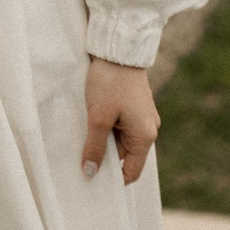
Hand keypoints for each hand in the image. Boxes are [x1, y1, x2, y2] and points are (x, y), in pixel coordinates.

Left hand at [82, 58, 159, 184]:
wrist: (118, 50)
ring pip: (120, 140)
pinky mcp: (134, 106)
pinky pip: (120, 125)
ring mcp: (142, 117)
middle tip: (81, 155)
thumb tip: (91, 174)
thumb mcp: (98, 117)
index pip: (131, 172)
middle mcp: (148, 129)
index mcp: (145, 137)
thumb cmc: (110, 83)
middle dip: (105, 156)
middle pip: (125, 156)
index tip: (91, 179)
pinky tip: (91, 120)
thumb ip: (94, 147)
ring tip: (84, 133)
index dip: (112, 179)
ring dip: (103, 139)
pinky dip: (107, 127)